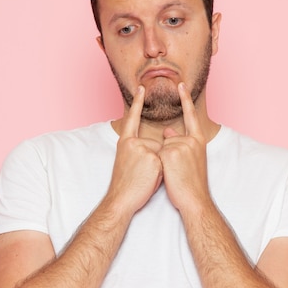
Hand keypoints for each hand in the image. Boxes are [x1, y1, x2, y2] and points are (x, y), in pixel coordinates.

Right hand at [106, 85, 163, 215]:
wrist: (121, 199)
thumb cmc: (126, 183)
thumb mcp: (129, 160)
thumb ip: (140, 147)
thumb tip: (158, 140)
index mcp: (125, 141)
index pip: (132, 118)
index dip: (137, 102)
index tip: (141, 87)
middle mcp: (133, 142)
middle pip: (156, 143)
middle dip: (156, 158)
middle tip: (141, 173)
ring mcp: (143, 149)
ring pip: (162, 152)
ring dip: (160, 165)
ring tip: (145, 177)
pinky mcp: (153, 158)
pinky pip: (165, 161)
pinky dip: (162, 171)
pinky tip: (150, 178)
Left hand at [158, 82, 209, 212]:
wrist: (194, 200)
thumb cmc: (191, 183)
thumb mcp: (191, 159)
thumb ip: (180, 143)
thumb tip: (168, 131)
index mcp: (199, 140)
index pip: (191, 115)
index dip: (185, 99)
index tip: (181, 83)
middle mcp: (191, 140)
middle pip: (170, 138)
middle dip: (169, 154)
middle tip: (180, 172)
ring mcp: (181, 146)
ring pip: (163, 146)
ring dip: (164, 161)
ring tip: (176, 175)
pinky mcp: (170, 153)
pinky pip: (157, 153)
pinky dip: (159, 164)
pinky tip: (170, 174)